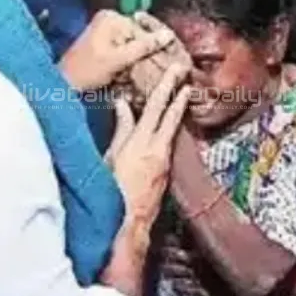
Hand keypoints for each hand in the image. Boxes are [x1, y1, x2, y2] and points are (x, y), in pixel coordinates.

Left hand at [60, 10, 173, 90]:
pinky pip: (124, 48)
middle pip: (139, 36)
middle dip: (144, 54)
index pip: (144, 31)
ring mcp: (105, 29)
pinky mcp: (104, 40)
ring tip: (135, 74)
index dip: (154, 48)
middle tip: (148, 72)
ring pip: (133, 44)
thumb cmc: (87, 71)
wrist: (63, 82)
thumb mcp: (118, 59)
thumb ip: (144, 46)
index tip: (162, 65)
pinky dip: (127, 60)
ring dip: (136, 59)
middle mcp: (109, 18)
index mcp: (112, 18)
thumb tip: (169, 35)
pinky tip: (126, 72)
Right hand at [106, 63, 190, 224]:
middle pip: (170, 115)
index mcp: (140, 143)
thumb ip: (120, 129)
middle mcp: (157, 149)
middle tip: (185, 74)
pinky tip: (167, 125)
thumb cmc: (109, 190)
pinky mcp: (165, 172)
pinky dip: (168, 129)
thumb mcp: (110, 156)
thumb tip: (123, 104)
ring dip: (175, 110)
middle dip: (178, 93)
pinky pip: (167, 143)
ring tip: (181, 92)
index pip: (156, 108)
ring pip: (171, 129)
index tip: (175, 71)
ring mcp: (164, 161)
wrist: (127, 224)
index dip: (166, 87)